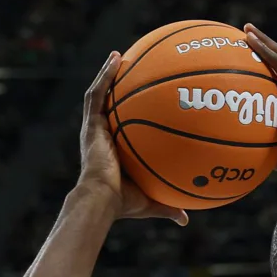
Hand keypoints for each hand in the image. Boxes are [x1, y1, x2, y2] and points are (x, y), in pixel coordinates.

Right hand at [78, 51, 187, 223]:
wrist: (102, 200)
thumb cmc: (123, 204)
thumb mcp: (151, 202)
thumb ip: (168, 207)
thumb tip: (186, 220)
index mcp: (114, 151)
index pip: (121, 127)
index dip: (129, 115)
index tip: (143, 103)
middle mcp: (103, 137)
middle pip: (110, 107)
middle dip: (119, 88)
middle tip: (132, 71)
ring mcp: (95, 129)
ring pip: (100, 95)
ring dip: (108, 74)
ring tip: (119, 55)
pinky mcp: (91, 124)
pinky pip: (97, 94)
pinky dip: (105, 75)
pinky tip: (116, 58)